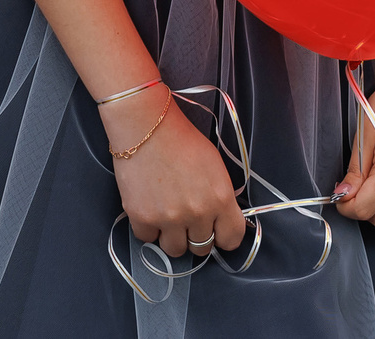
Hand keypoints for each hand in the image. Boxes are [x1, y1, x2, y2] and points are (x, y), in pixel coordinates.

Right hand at [105, 88, 245, 258]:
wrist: (146, 125)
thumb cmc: (182, 139)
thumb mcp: (215, 166)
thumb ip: (220, 198)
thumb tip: (219, 219)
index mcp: (220, 199)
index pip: (232, 239)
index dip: (224, 236)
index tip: (216, 231)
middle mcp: (197, 213)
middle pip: (202, 248)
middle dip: (196, 235)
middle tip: (187, 218)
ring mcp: (169, 218)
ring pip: (175, 250)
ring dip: (172, 237)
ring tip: (167, 216)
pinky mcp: (142, 218)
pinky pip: (148, 239)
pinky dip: (148, 228)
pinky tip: (149, 209)